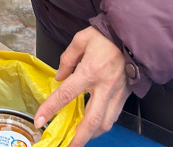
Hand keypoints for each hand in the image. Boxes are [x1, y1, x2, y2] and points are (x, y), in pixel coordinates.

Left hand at [35, 27, 130, 146]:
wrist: (133, 36)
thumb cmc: (106, 36)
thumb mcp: (81, 39)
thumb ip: (67, 58)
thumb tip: (59, 76)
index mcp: (90, 71)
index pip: (66, 94)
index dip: (51, 108)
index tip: (40, 120)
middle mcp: (104, 86)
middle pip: (90, 120)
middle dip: (79, 137)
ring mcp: (116, 93)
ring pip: (105, 122)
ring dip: (92, 134)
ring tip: (80, 139)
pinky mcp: (125, 96)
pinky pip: (114, 116)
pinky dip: (103, 125)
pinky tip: (95, 126)